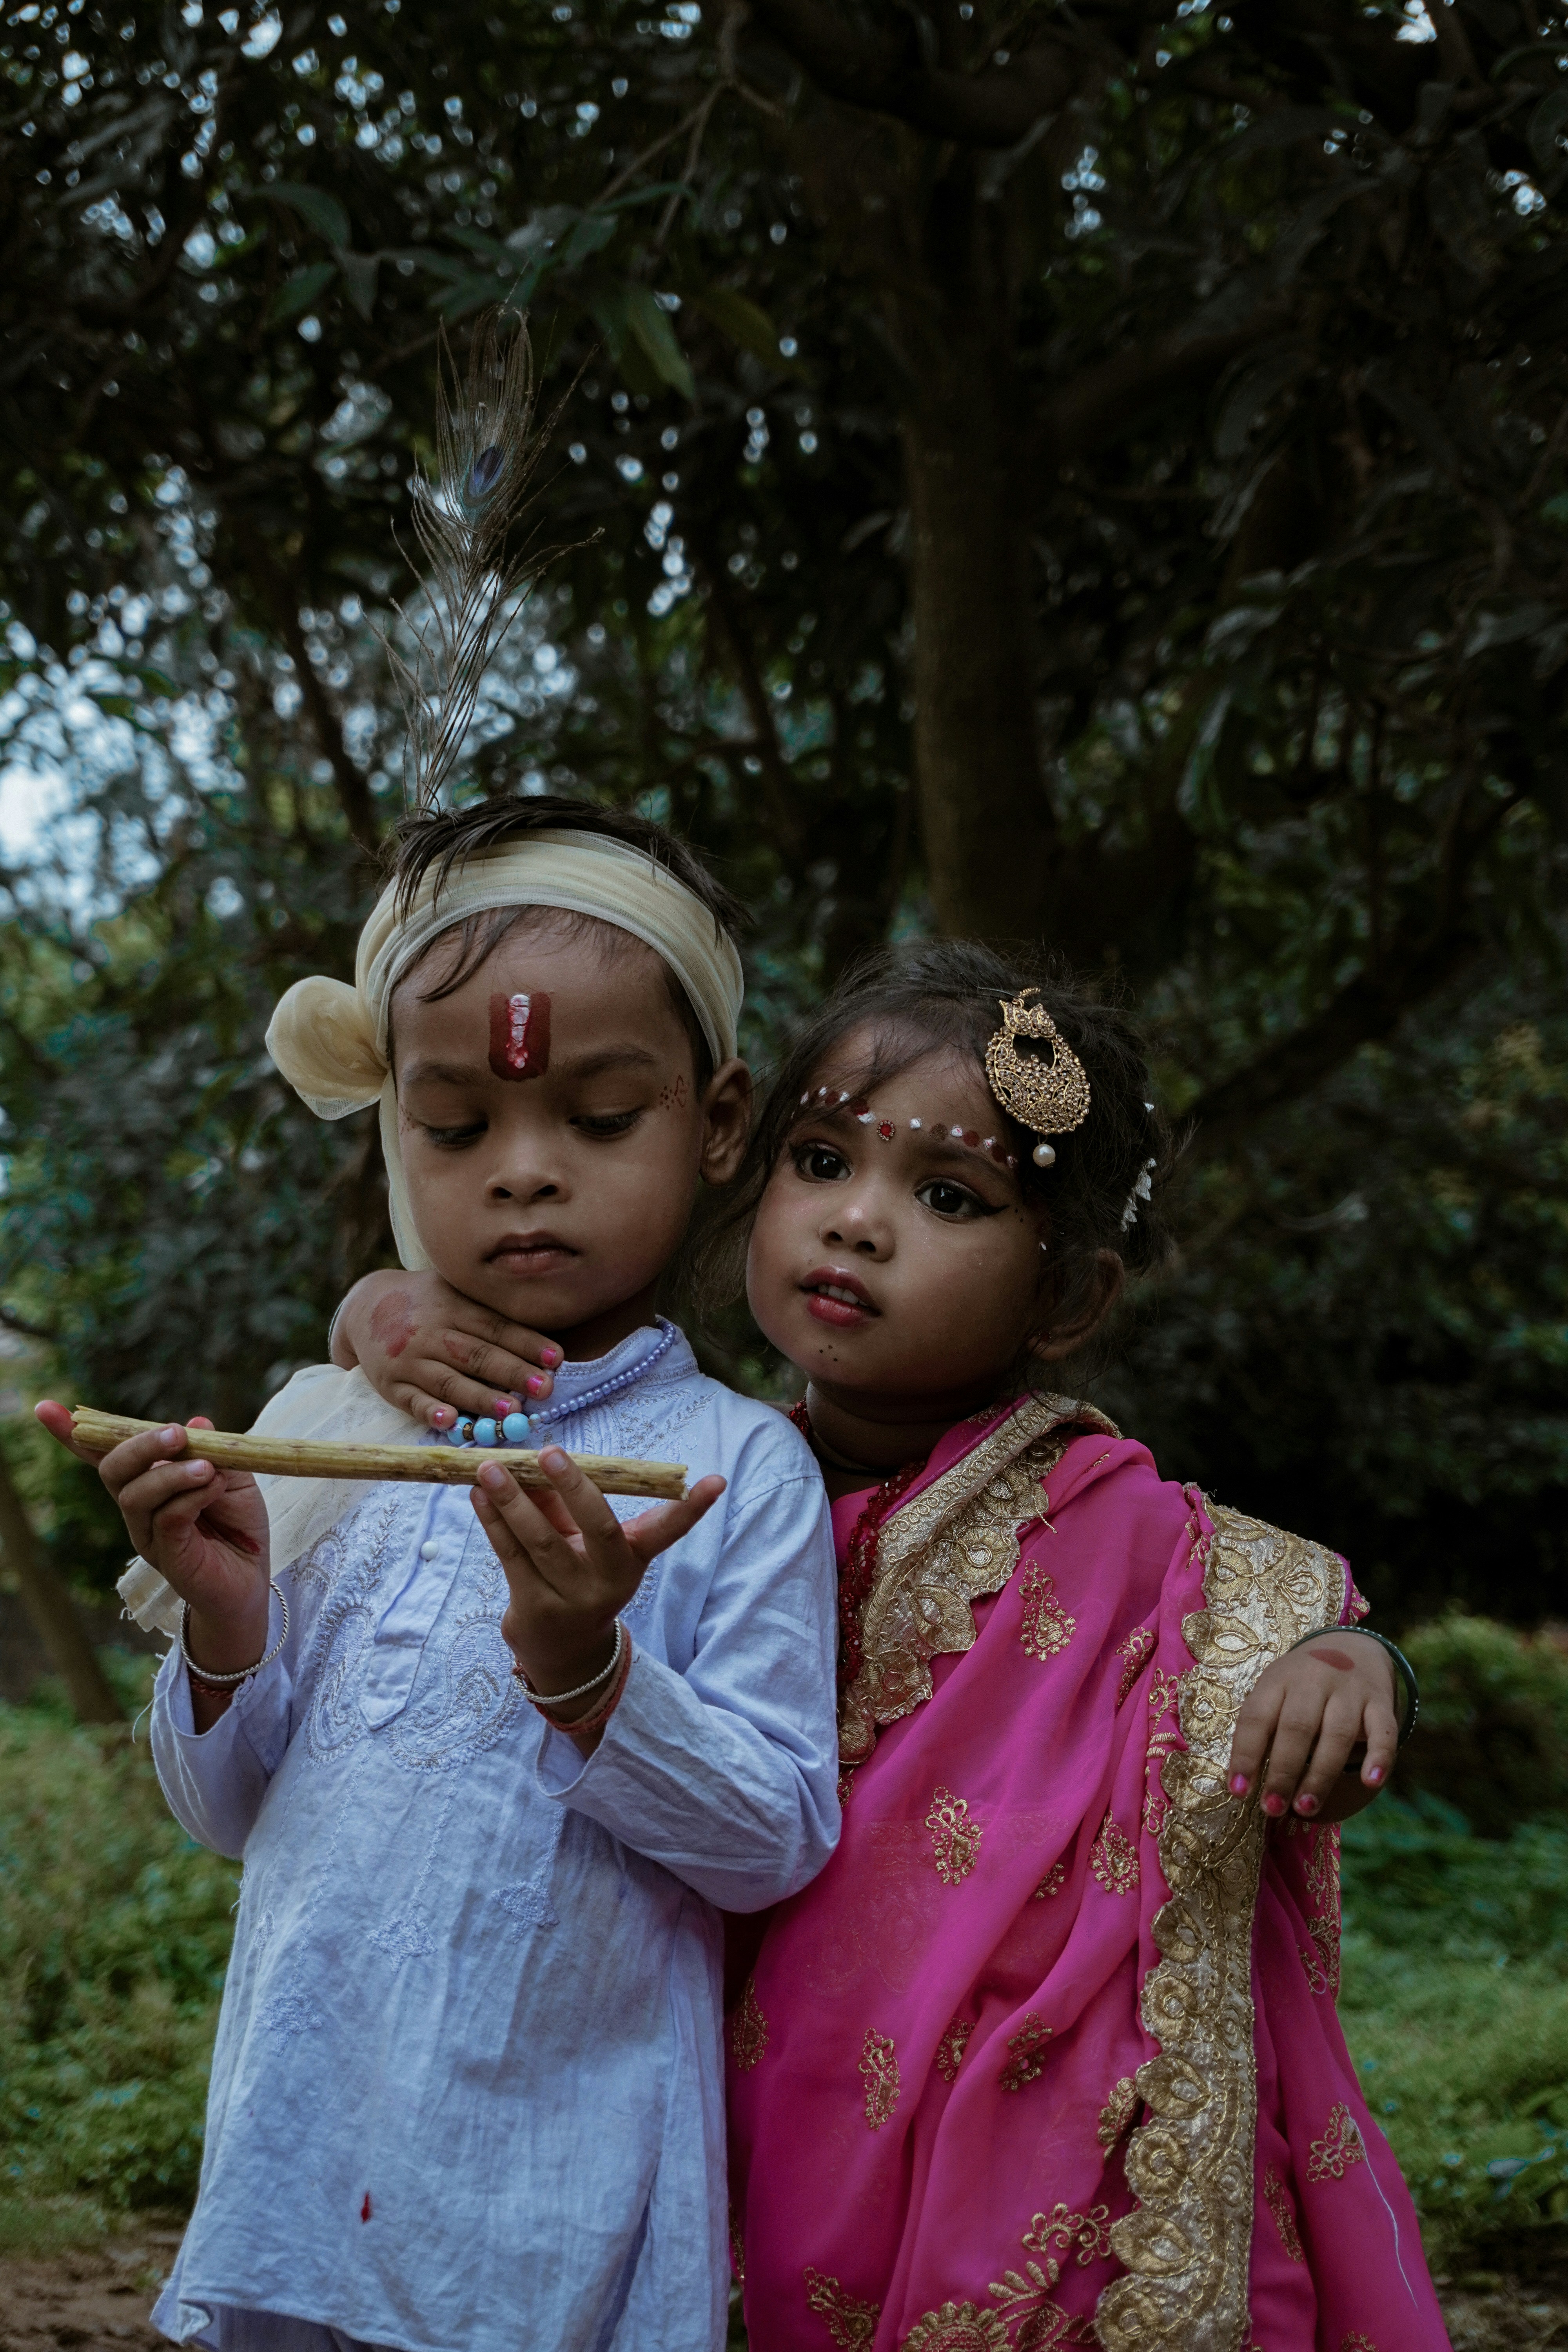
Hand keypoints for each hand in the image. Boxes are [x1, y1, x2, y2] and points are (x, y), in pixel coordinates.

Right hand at [37, 1402, 271, 1678]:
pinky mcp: (165, 1555)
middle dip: (139, 1446)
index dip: (74, 1433)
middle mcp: (138, 1507)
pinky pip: (165, 1519)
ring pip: (134, 1495)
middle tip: (176, 1433)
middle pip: (112, 1470)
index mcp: (148, 1481)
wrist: (252, 1576)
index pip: (104, 1455)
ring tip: (206, 1469)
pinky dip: (190, 1498)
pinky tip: (214, 1488)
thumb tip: (197, 1422)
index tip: (46, 1408)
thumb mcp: (233, 1476)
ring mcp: (146, 1533)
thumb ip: (214, 1451)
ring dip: (170, 1473)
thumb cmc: (238, 1524)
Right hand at [332, 1269, 562, 1430]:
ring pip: (449, 1380)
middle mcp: (430, 1332)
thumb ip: (488, 1310)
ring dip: (481, 1397)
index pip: (494, 1327)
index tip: (556, 1359)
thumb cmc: (427, 1301)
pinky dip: (431, 1412)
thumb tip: (539, 1335)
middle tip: (545, 1388)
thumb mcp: (454, 1291)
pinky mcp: (390, 1384)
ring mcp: (408, 1360)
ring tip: (511, 1411)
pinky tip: (450, 1421)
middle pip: (476, 1354)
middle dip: (512, 1372)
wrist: (364, 1304)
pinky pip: (412, 1401)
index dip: (526, 1343)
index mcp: (452, 1306)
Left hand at [472, 1447, 724, 1724]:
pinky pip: (510, 1556)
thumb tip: (531, 1461)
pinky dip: (493, 1521)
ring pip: (540, 1542)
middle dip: (573, 1488)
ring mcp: (571, 1599)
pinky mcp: (533, 1610)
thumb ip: (567, 1505)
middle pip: (598, 1529)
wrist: (563, 1654)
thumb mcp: (586, 1544)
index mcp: (631, 1560)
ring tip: (489, 1466)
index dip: (693, 1507)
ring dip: (512, 1500)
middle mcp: (608, 1581)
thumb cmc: (578, 1576)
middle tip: (549, 1452)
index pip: (668, 1530)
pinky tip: (479, 1494)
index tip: (717, 1480)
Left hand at [1226, 1631, 1399, 1823]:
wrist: (1350, 1644)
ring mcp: (1349, 1691)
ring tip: (1305, 1808)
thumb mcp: (1275, 1692)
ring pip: (1337, 1734)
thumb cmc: (1300, 1684)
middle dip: (1283, 1772)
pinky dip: (1379, 1757)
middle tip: (1272, 1807)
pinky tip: (1370, 1782)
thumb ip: (1262, 1729)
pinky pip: (1384, 1731)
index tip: (1238, 1790)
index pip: (1257, 1717)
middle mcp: (1313, 1681)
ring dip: (1320, 1774)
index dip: (1245, 1754)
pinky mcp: (1380, 1703)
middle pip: (1297, 1727)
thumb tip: (1243, 1783)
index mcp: (1278, 1680)